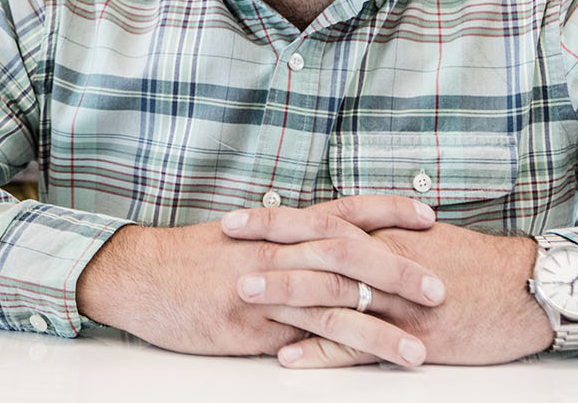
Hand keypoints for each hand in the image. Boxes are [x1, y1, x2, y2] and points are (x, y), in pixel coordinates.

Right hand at [76, 195, 441, 364]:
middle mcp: (278, 251)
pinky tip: (370, 365)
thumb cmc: (183, 260)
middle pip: (350, 254)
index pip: (342, 211)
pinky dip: (343, 350)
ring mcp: (267, 288)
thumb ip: (277, 243)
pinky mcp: (253, 324)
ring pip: (336, 301)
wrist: (137, 275)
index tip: (426, 214)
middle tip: (441, 286)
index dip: (387, 212)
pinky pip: (307, 336)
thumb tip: (313, 246)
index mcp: (276, 229)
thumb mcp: (235, 240)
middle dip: (399, 269)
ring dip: (383, 325)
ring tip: (423, 346)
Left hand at [226, 214, 552, 366]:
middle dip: (269, 247)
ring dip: (286, 293)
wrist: (531, 289)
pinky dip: (324, 351)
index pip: (320, 219)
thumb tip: (331, 230)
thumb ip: (376, 234)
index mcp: (386, 234)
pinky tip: (289, 356)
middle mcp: (387, 261)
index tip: (234, 219)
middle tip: (224, 247)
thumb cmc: (475, 264)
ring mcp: (399, 301)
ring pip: (335, 292)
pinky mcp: (415, 337)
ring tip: (243, 296)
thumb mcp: (422, 239)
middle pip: (319, 247)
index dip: (275, 220)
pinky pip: (362, 345)